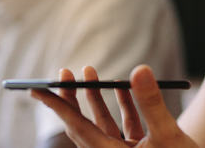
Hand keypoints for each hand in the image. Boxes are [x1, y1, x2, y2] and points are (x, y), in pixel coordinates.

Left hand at [30, 65, 198, 147]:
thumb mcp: (168, 136)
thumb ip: (152, 104)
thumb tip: (139, 69)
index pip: (75, 127)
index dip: (55, 105)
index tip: (36, 87)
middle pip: (82, 126)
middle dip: (72, 98)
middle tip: (62, 71)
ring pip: (102, 124)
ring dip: (96, 98)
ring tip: (90, 71)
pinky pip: (123, 127)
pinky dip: (122, 107)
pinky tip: (121, 85)